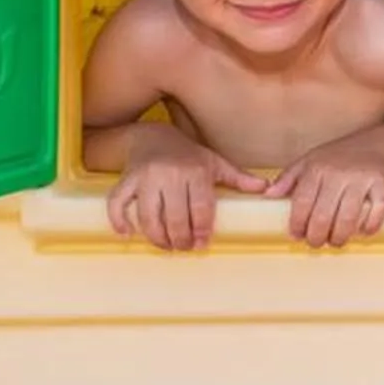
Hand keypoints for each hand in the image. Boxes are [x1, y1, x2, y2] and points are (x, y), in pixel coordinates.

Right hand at [107, 130, 264, 251]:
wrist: (152, 136)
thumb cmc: (188, 155)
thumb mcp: (215, 163)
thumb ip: (239, 178)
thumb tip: (266, 189)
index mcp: (196, 171)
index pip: (200, 208)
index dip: (201, 230)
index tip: (201, 244)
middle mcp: (170, 174)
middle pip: (175, 217)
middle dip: (180, 239)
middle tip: (184, 248)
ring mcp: (146, 177)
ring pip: (148, 215)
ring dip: (156, 237)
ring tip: (166, 246)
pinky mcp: (126, 180)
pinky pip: (117, 203)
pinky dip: (119, 221)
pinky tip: (128, 234)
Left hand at [271, 142, 383, 248]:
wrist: (378, 143)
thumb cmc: (339, 156)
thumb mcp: (310, 160)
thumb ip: (288, 178)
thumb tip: (268, 195)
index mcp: (317, 168)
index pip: (302, 202)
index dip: (297, 224)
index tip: (296, 235)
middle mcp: (338, 173)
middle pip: (323, 215)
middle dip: (317, 237)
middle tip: (316, 243)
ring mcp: (361, 179)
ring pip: (348, 218)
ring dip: (340, 237)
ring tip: (336, 242)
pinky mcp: (382, 184)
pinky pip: (376, 212)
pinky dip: (369, 227)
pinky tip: (362, 232)